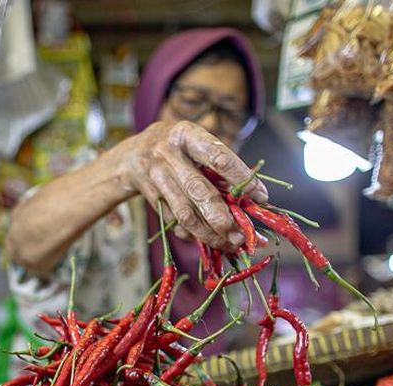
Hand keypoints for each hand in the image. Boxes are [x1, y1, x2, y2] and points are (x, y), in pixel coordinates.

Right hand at [112, 120, 267, 250]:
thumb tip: (251, 199)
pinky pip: (175, 222)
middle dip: (222, 218)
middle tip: (241, 235)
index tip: (261, 197)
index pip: (219, 158)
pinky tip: (209, 240)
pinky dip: (194, 235)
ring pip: (186, 213)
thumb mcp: (196, 144)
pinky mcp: (151, 198)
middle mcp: (168, 154)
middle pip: (199, 191)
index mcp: (186, 135)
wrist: (132, 155)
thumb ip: (219, 166)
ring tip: (230, 244)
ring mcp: (156, 177)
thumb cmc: (178, 148)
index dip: (242, 179)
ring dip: (210, 234)